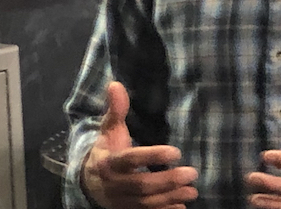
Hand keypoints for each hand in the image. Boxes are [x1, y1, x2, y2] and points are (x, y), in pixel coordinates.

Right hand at [81, 82, 198, 208]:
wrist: (88, 181)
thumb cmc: (106, 150)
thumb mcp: (108, 129)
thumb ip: (115, 110)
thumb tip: (115, 84)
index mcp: (108, 162)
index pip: (130, 160)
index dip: (152, 156)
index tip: (176, 152)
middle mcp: (113, 184)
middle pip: (141, 185)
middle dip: (167, 180)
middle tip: (191, 173)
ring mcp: (120, 201)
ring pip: (145, 202)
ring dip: (170, 197)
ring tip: (192, 190)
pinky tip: (181, 206)